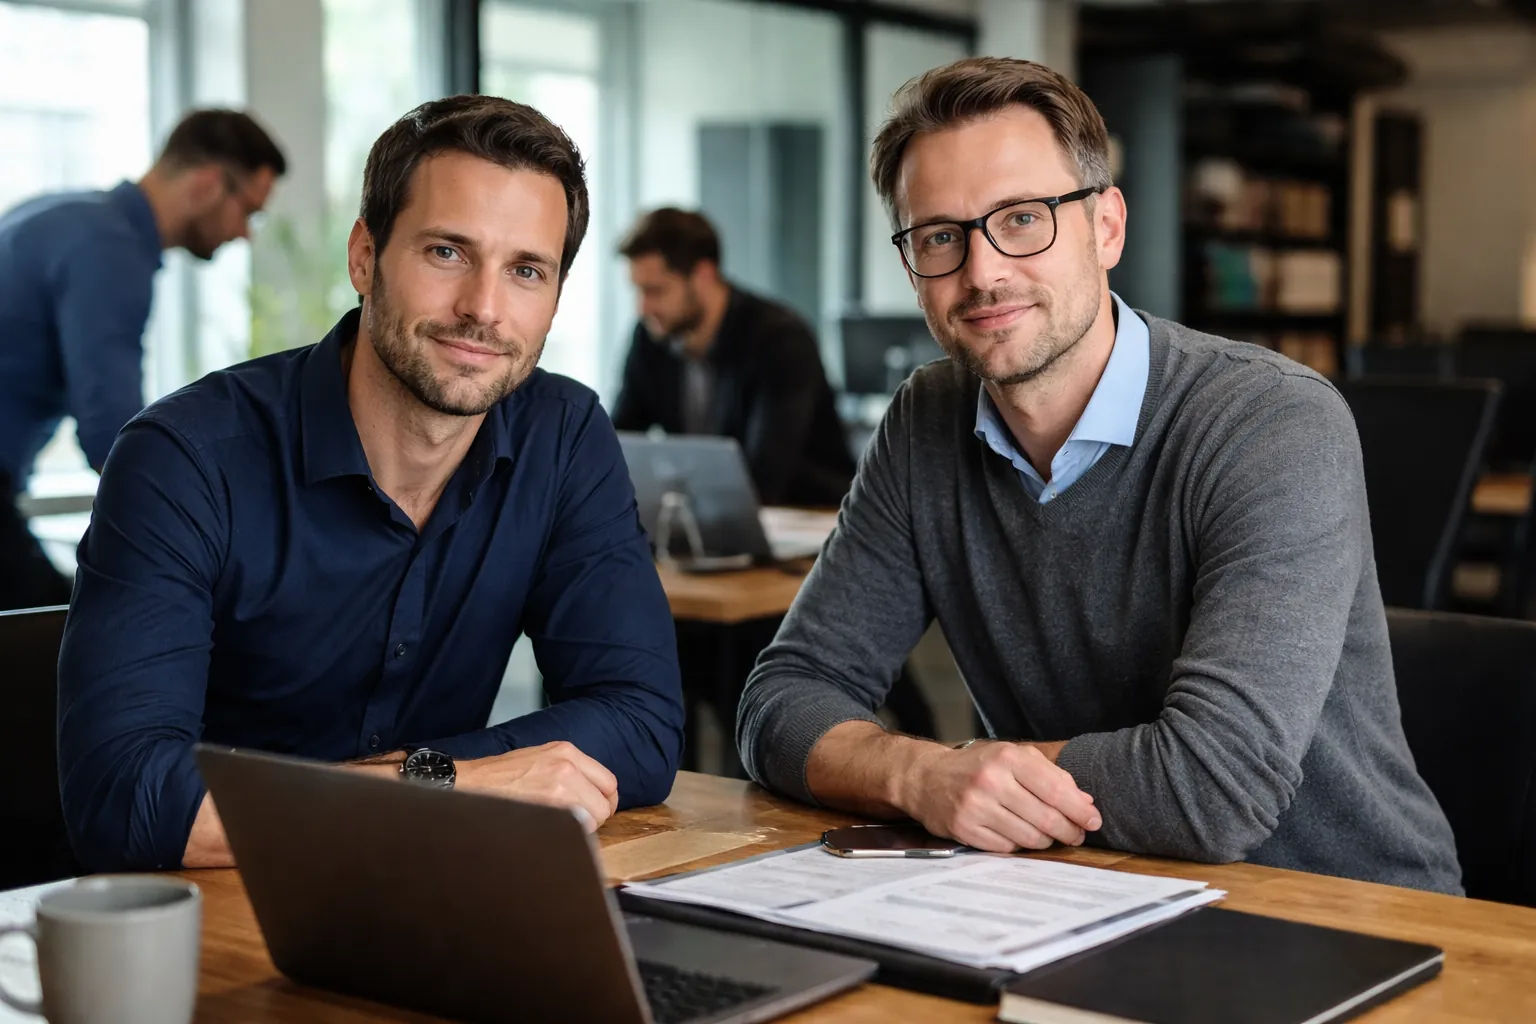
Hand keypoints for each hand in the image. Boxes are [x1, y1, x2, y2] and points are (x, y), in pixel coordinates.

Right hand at [455, 741, 618, 831]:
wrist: (468, 784)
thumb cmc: (500, 774)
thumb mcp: (540, 756)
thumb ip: (569, 769)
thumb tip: (591, 791)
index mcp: (567, 752)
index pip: (609, 782)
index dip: (605, 800)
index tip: (597, 809)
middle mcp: (567, 768)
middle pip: (604, 803)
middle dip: (595, 817)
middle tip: (578, 822)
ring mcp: (558, 789)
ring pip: (593, 820)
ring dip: (581, 828)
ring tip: (558, 824)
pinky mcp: (547, 810)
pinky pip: (575, 830)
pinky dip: (569, 835)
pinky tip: (552, 830)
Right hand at [896, 740, 1100, 852]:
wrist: (927, 778)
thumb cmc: (978, 767)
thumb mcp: (1014, 758)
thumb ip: (1052, 776)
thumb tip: (1085, 804)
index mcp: (1008, 758)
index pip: (1056, 790)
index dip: (1080, 811)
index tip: (1093, 821)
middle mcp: (991, 781)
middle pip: (1046, 818)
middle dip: (1069, 831)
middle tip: (1076, 835)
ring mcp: (975, 806)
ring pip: (1029, 837)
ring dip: (1045, 840)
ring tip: (1046, 834)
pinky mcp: (964, 828)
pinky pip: (1007, 847)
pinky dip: (1018, 844)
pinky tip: (1017, 834)